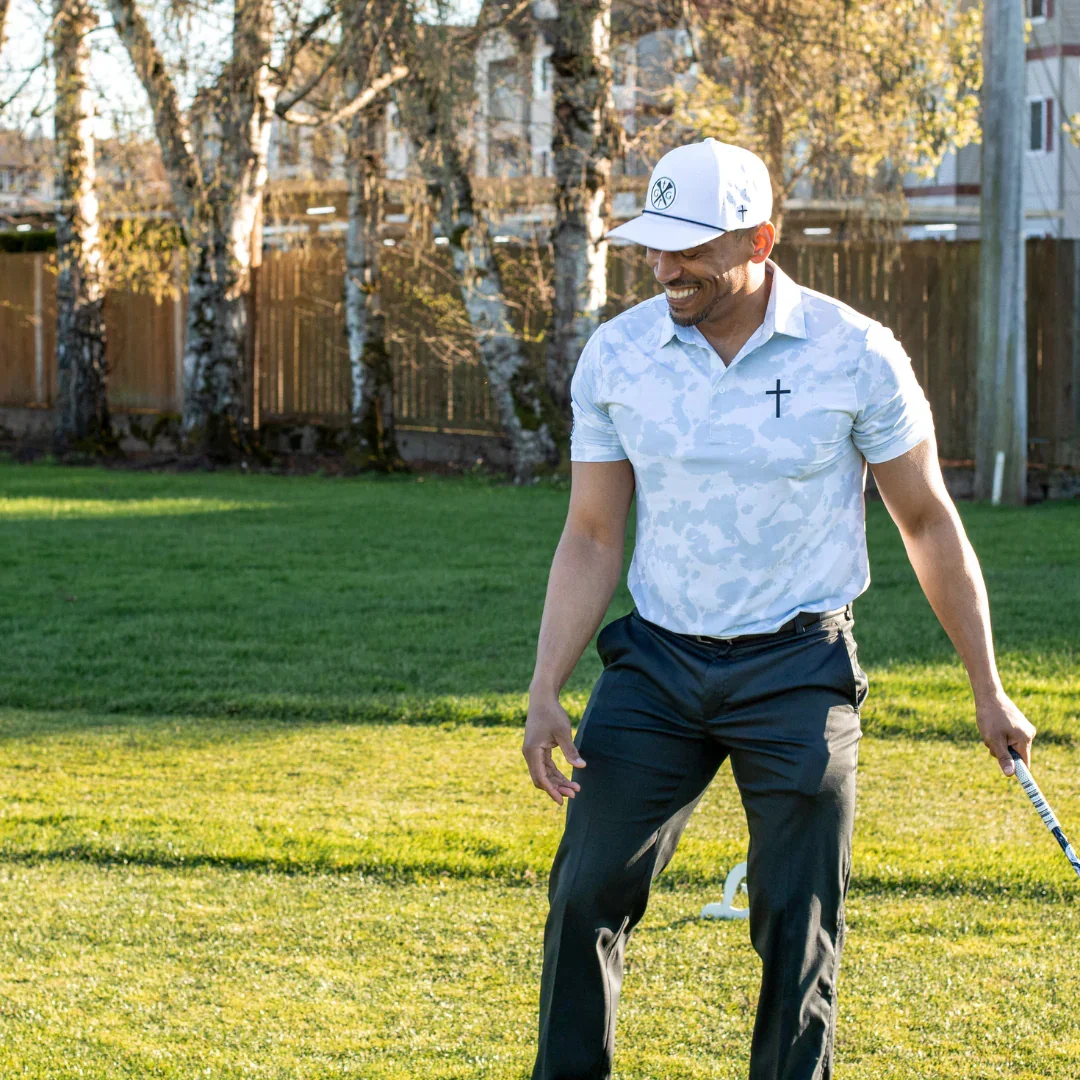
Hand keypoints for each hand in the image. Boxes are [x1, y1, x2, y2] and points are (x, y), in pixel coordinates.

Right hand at [522, 691, 585, 805]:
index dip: (552, 790)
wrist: (542, 698)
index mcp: (532, 751)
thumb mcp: (563, 732)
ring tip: (574, 788)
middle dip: (557, 788)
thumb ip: (570, 751)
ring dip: (558, 782)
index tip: (563, 800)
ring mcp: (532, 752)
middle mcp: (529, 754)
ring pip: (544, 774)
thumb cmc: (552, 713)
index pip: (541, 777)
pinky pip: (546, 767)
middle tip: (575, 793)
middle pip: (542, 779)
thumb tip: (581, 767)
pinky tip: (567, 779)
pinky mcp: (537, 750)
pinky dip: (556, 774)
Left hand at [975, 691, 1035, 775]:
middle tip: (990, 740)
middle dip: (1001, 751)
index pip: (1025, 763)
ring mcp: (1024, 729)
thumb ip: (1003, 757)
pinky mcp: (1018, 725)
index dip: (1017, 770)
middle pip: (1015, 755)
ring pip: (1010, 747)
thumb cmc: (990, 717)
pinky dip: (999, 737)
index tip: (1009, 774)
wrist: (988, 696)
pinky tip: (993, 728)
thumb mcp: (994, 740)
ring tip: (991, 731)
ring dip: (998, 744)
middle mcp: (1028, 734)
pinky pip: (1009, 739)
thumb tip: (1010, 774)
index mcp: (1025, 739)